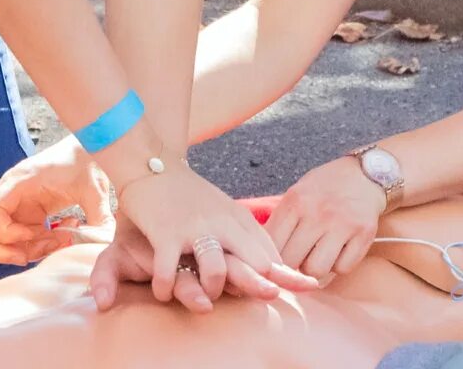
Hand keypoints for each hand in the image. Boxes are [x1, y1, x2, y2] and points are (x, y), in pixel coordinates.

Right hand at [0, 135, 111, 264]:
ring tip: (56, 242)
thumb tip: (100, 245)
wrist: (89, 149)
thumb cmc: (88, 163)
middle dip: (2, 249)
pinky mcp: (24, 213)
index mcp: (21, 181)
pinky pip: (14, 238)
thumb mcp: (96, 191)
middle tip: (32, 254)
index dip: (5, 232)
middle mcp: (11, 192)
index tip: (34, 234)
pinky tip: (58, 235)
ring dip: (22, 249)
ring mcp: (15, 203)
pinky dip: (32, 246)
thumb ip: (99, 219)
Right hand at [109, 162, 317, 312]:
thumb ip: (244, 236)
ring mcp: (194, 228)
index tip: (310, 287)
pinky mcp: (166, 231)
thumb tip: (271, 265)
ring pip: (216, 270)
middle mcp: (222, 224)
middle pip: (253, 261)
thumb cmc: (188, 194)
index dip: (289, 273)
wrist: (152, 162)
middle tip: (270, 298)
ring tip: (203, 301)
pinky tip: (162, 293)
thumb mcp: (224, 211)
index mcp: (237, 220)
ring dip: (212, 290)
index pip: (269, 251)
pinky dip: (166, 286)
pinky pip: (169, 269)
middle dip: (265, 284)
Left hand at [264, 156, 387, 283]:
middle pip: (292, 261)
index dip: (272, 259)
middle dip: (293, 266)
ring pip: (316, 270)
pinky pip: (343, 268)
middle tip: (300, 258)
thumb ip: (281, 221)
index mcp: (296, 201)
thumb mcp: (297, 194)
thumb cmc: (325, 188)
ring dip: (316, 269)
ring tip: (319, 255)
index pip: (272, 244)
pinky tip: (340, 251)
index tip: (276, 262)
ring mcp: (342, 223)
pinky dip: (339, 265)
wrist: (365, 173)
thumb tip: (260, 255)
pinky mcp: (364, 233)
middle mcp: (318, 212)